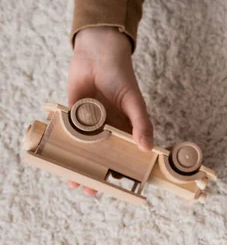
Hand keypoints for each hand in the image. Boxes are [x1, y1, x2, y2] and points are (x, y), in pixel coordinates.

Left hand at [66, 26, 152, 195]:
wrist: (98, 54)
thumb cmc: (122, 78)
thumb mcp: (135, 103)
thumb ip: (142, 124)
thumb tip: (148, 148)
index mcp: (126, 130)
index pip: (125, 156)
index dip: (123, 172)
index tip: (119, 187)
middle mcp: (107, 130)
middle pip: (102, 158)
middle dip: (96, 175)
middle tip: (91, 189)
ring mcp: (89, 125)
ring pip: (83, 151)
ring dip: (78, 166)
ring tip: (74, 181)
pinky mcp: (72, 116)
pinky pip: (68, 134)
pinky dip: (63, 148)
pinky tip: (60, 159)